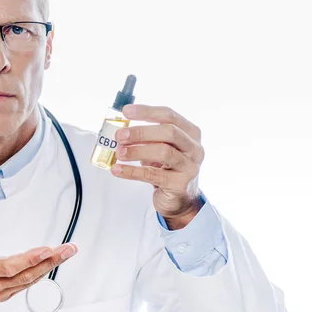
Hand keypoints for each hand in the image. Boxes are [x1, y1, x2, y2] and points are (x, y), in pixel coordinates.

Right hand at [0, 204, 77, 311]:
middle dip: (50, 261)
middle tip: (68, 249)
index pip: (8, 267)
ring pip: (28, 282)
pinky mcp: (1, 296)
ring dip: (49, 267)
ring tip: (65, 254)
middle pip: (26, 275)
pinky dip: (39, 274)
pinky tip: (50, 265)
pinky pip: (24, 286)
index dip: (29, 259)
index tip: (46, 250)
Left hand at [111, 104, 204, 229]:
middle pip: (169, 132)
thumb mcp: (160, 147)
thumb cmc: (167, 168)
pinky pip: (153, 175)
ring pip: (163, 152)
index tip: (126, 111)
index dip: (147, 111)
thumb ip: (146, 136)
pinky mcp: (180, 185)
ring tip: (119, 153)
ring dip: (137, 151)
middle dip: (141, 132)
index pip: (169, 115)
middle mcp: (194, 148)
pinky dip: (132, 171)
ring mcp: (190, 167)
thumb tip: (120, 128)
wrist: (179, 199)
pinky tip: (118, 170)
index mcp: (190, 133)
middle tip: (120, 136)